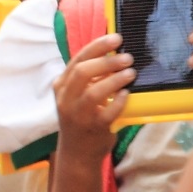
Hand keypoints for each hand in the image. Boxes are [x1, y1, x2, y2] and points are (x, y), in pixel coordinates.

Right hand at [53, 34, 133, 153]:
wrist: (77, 153)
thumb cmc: (81, 118)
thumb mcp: (77, 96)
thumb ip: (89, 77)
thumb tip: (114, 54)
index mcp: (61, 86)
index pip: (78, 59)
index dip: (98, 46)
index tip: (116, 38)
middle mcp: (66, 99)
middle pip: (83, 72)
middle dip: (107, 61)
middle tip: (127, 57)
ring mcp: (78, 115)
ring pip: (93, 92)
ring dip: (114, 79)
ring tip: (131, 73)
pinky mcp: (93, 128)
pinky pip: (107, 112)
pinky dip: (119, 101)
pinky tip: (127, 94)